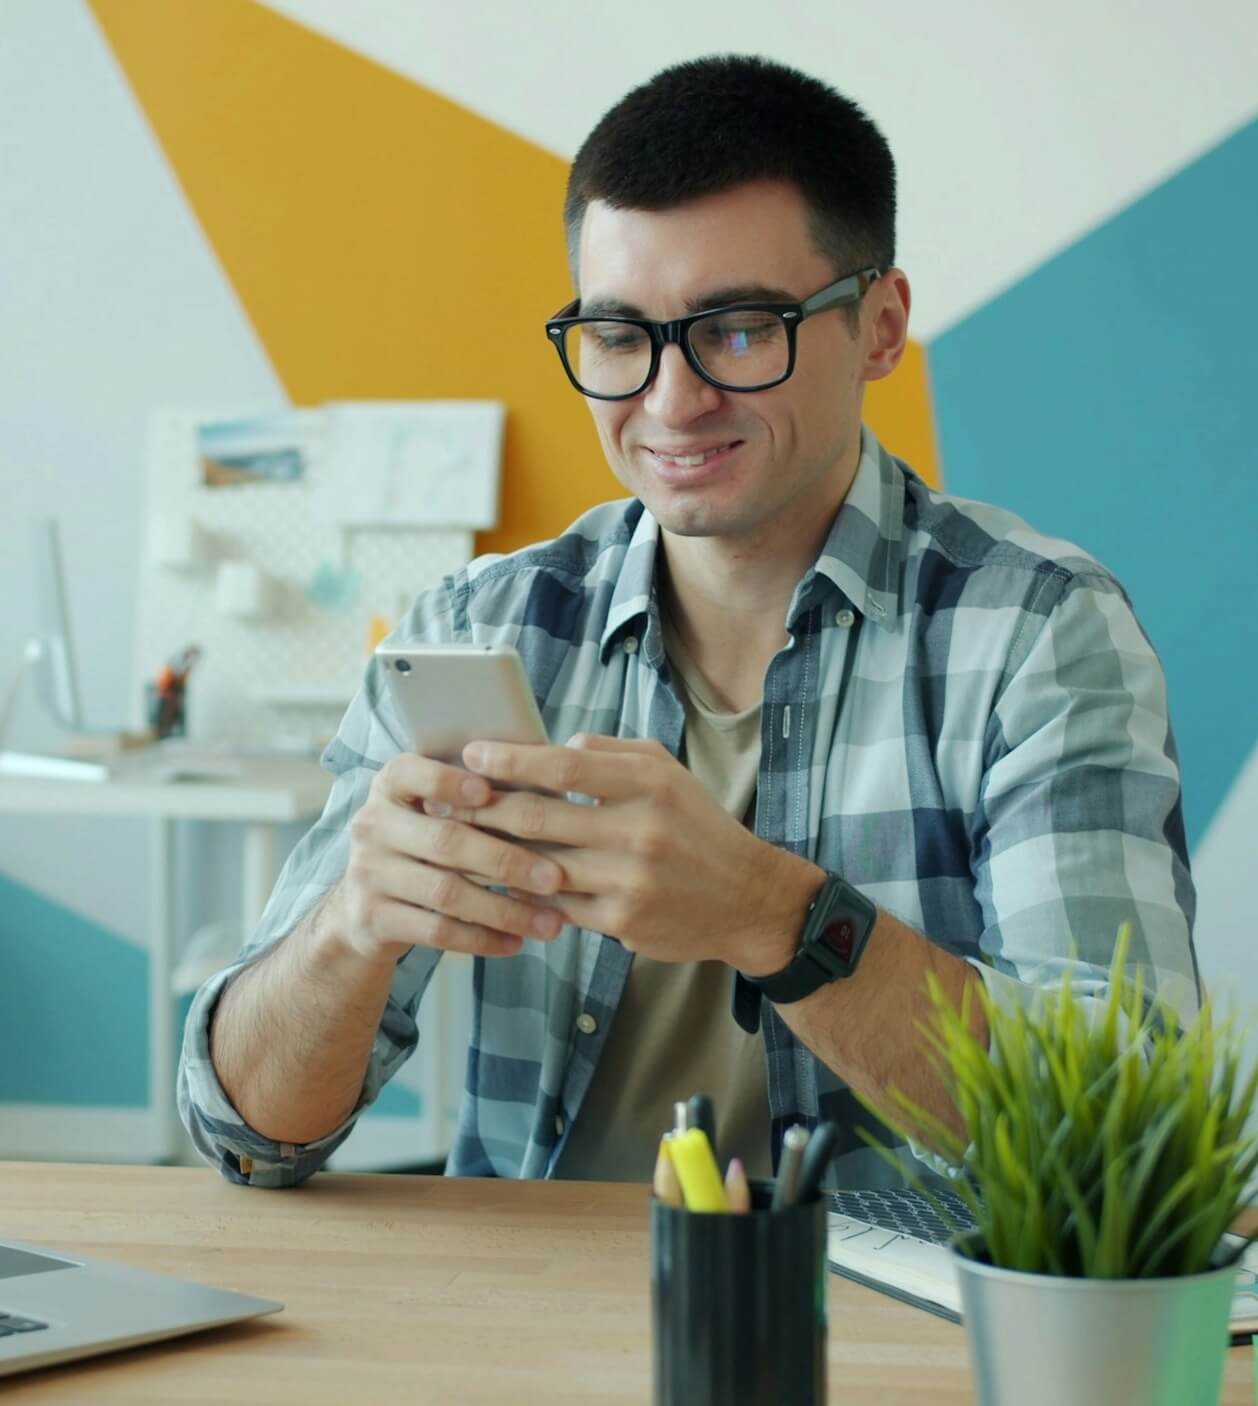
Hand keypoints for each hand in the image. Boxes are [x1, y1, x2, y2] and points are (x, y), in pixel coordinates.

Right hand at [325, 752, 566, 965]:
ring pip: (446, 893)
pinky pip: (437, 931)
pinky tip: (516, 944)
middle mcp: (372, 825)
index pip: (410, 773)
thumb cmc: (425, 845)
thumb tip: (553, 795)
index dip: (448, 782)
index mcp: (390, 786)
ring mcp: (368, 873)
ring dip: (505, 910)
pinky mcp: (373, 918)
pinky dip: (482, 939)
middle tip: (555, 878)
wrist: (365, 908)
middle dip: (506, 860)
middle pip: (445, 840)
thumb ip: (475, 798)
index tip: (488, 791)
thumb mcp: (433, 812)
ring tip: (551, 923)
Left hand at [428, 734, 823, 971]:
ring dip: (490, 855)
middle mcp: (640, 829)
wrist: (747, 898)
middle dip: (481, 808)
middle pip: (537, 816)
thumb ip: (609, 752)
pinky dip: (522, 894)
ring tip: (455, 842)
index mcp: (648, 782)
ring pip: (537, 866)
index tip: (471, 754)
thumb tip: (551, 746)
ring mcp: (630, 880)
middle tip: (444, 801)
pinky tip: (495, 884)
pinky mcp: (622, 922)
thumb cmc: (697, 826)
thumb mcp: (667, 772)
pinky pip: (556, 906)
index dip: (509, 758)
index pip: (562, 763)